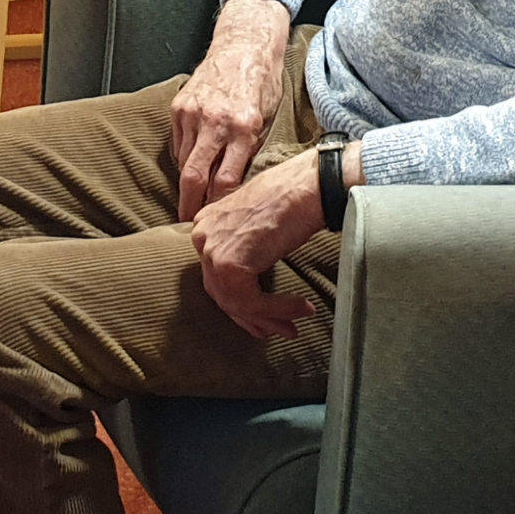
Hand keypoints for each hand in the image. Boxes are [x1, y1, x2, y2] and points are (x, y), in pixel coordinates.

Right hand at [172, 0, 295, 218]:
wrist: (244, 44)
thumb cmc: (262, 82)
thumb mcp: (267, 117)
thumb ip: (250, 148)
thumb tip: (236, 184)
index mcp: (244, 127)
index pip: (226, 180)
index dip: (220, 204)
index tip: (217, 218)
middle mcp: (216, 122)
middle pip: (196, 177)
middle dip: (190, 205)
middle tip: (189, 222)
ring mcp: (194, 114)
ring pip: (183, 162)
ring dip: (187, 181)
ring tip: (191, 198)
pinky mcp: (180, 107)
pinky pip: (177, 143)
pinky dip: (183, 157)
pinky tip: (191, 164)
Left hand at [191, 157, 328, 340]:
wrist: (311, 183)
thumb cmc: (294, 195)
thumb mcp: (257, 221)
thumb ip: (244, 247)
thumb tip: (251, 284)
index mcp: (206, 224)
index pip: (217, 276)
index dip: (241, 303)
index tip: (263, 319)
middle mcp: (203, 237)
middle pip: (222, 292)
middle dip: (252, 316)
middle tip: (276, 330)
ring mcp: (213, 251)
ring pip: (237, 302)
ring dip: (269, 317)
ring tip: (292, 326)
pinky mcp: (230, 265)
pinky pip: (252, 301)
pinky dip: (278, 310)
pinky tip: (302, 308)